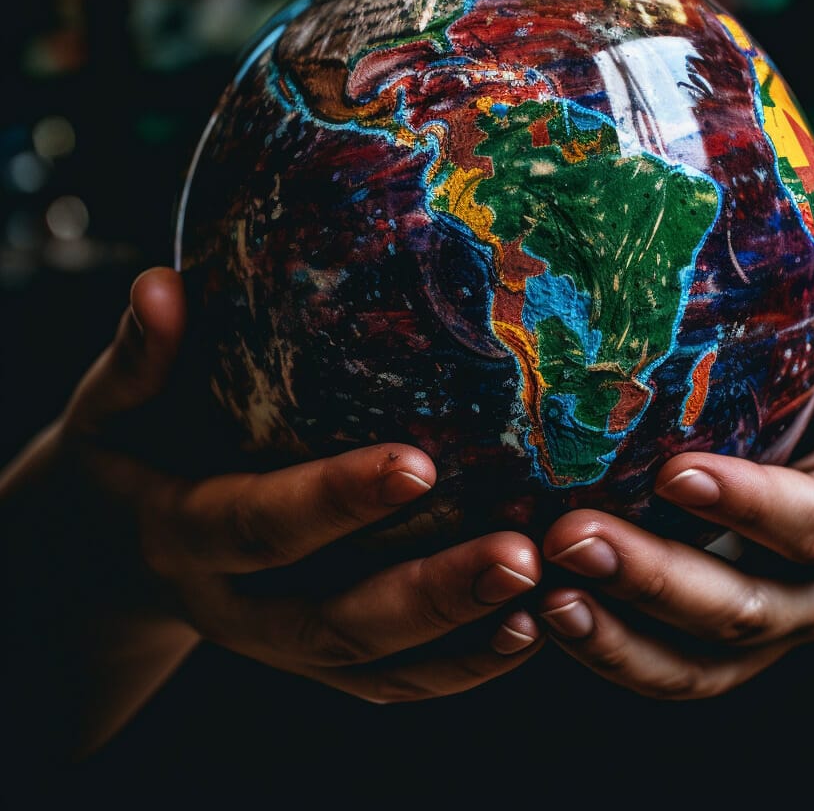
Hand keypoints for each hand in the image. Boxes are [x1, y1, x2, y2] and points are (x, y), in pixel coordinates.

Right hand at [13, 268, 543, 755]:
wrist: (116, 548)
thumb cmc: (132, 453)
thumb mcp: (115, 406)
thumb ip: (139, 356)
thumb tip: (162, 287)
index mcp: (185, 533)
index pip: (262, 525)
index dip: (335, 501)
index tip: (421, 465)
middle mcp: (236, 606)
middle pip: (335, 621)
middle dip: (430, 593)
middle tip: (517, 556)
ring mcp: (278, 643)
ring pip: (373, 663)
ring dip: (462, 638)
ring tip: (542, 598)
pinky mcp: (315, 657)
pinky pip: (390, 681)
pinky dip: (459, 667)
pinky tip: (527, 629)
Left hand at [533, 258, 813, 697]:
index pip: (809, 523)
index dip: (746, 505)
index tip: (673, 473)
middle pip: (740, 608)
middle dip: (653, 577)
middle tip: (571, 536)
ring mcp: (770, 633)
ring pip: (699, 664)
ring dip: (619, 636)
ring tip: (547, 596)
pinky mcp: (725, 653)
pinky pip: (670, 674)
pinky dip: (611, 655)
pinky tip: (547, 616)